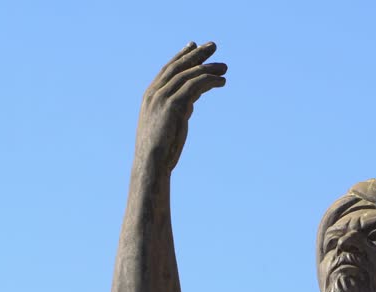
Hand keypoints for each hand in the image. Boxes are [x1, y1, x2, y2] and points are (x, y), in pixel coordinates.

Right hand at [135, 41, 226, 171]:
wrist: (151, 163)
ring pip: (188, 74)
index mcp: (150, 95)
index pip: (167, 69)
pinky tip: (221, 82)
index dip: (182, 56)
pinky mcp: (173, 105)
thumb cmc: (160, 150)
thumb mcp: (168, 123)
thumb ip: (178, 108)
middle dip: (196, 54)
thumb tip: (192, 102)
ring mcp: (162, 98)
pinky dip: (209, 81)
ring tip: (224, 67)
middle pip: (178, 66)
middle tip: (213, 45)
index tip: (193, 45)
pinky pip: (194, 86)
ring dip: (208, 68)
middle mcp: (154, 93)